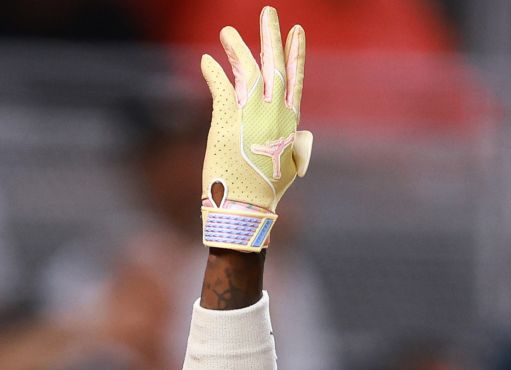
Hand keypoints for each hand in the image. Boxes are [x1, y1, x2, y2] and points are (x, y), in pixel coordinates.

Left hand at [196, 7, 311, 250]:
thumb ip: (297, 147)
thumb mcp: (290, 166)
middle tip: (269, 12)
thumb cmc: (266, 192)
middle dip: (271, 36)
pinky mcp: (227, 121)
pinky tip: (207, 60)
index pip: (295, 80)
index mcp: (290, 122)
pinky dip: (213, 72)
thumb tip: (303, 138)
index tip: (296, 31)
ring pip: (246, 70)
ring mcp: (251, 115)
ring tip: (227, 31)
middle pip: (273, 66)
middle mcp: (273, 113)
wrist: (246, 208)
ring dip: (237, 48)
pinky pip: (220, 87)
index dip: (296, 53)